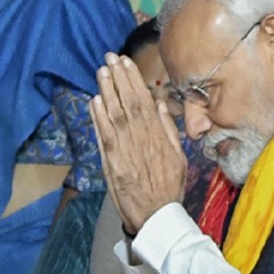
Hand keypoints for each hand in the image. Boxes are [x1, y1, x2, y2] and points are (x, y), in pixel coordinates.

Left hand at [90, 52, 186, 237]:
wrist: (157, 216)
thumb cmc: (168, 188)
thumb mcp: (178, 157)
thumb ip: (167, 130)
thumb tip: (159, 104)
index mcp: (158, 136)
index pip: (144, 101)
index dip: (134, 80)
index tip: (127, 63)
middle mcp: (142, 139)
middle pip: (128, 102)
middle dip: (118, 78)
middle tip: (109, 58)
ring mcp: (126, 151)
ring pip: (115, 115)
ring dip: (107, 91)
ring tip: (101, 72)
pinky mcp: (112, 163)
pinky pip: (104, 136)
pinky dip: (98, 117)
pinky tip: (94, 100)